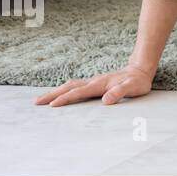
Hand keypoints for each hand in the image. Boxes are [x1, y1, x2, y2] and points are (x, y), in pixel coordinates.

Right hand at [33, 65, 153, 106]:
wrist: (140, 69)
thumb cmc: (137, 81)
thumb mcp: (132, 88)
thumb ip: (119, 92)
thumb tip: (105, 101)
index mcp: (100, 84)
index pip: (79, 92)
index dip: (66, 99)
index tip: (52, 105)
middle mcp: (93, 81)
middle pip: (69, 87)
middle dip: (52, 94)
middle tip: (36, 102)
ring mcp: (92, 82)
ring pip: (70, 86)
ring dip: (55, 92)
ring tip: (41, 99)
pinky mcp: (94, 84)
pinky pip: (75, 87)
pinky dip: (63, 90)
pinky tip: (59, 94)